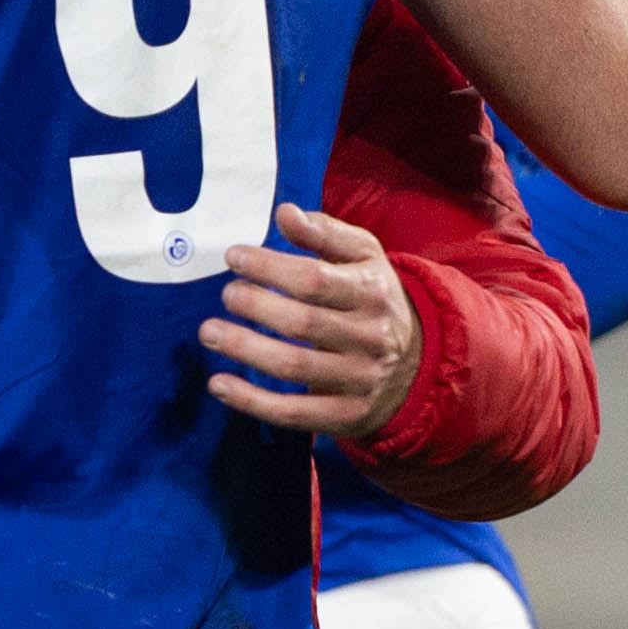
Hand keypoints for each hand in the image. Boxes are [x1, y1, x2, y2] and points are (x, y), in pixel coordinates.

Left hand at [201, 204, 420, 436]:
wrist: (418, 365)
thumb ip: (325, 234)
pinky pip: (293, 413)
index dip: (270, 268)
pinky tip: (217, 384)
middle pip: (303, 323)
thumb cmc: (374, 299)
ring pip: (294, 366)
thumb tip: (285, 212)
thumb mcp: (364, 259)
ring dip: (245, 349)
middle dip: (256, 306)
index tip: (234, 257)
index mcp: (372, 292)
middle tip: (226, 295)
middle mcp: (369, 337)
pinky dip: (251, 401)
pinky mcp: (344, 415)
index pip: (316, 280)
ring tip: (209, 331)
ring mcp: (358, 380)